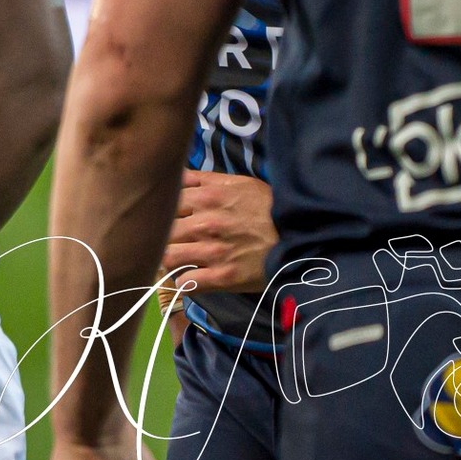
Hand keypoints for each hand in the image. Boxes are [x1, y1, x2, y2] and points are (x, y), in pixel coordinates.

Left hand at [161, 168, 275, 294]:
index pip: (163, 205)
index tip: (162, 219)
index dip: (160, 213)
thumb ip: (202, 179)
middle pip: (161, 232)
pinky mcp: (223, 277)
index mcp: (205, 198)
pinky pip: (187, 282)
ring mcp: (212, 252)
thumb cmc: (267, 207)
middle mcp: (204, 224)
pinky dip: (183, 281)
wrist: (300, 235)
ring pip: (167, 258)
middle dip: (161, 237)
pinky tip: (189, 277)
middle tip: (167, 242)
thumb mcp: (237, 183)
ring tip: (176, 260)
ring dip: (168, 259)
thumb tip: (173, 176)